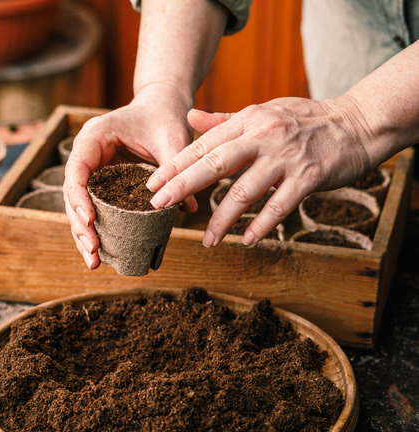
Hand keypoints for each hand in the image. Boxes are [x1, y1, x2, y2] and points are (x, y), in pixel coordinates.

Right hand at [64, 83, 198, 268]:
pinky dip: (96, 231)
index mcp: (93, 137)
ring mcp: (91, 171)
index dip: (79, 196)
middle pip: (72, 195)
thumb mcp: (172, 137)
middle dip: (80, 225)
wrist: (161, 107)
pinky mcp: (101, 184)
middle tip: (93, 249)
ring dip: (83, 235)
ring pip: (78, 207)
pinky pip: (93, 210)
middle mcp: (86, 155)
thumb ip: (176, 167)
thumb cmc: (164, 116)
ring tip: (94, 261)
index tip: (90, 219)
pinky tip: (101, 254)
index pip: (76, 170)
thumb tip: (186, 206)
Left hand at [146, 95, 375, 246]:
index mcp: (248, 120)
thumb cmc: (306, 119)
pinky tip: (248, 239)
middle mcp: (263, 136)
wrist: (359, 122)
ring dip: (222, 219)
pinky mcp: (309, 176)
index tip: (152, 183)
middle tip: (158, 206)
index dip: (175, 165)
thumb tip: (189, 117)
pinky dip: (262, 225)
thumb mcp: (263, 111)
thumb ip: (224, 120)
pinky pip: (280, 206)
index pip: (203, 144)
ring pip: (244, 191)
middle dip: (183, 186)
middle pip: (214, 164)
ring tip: (207, 240)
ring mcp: (286, 157)